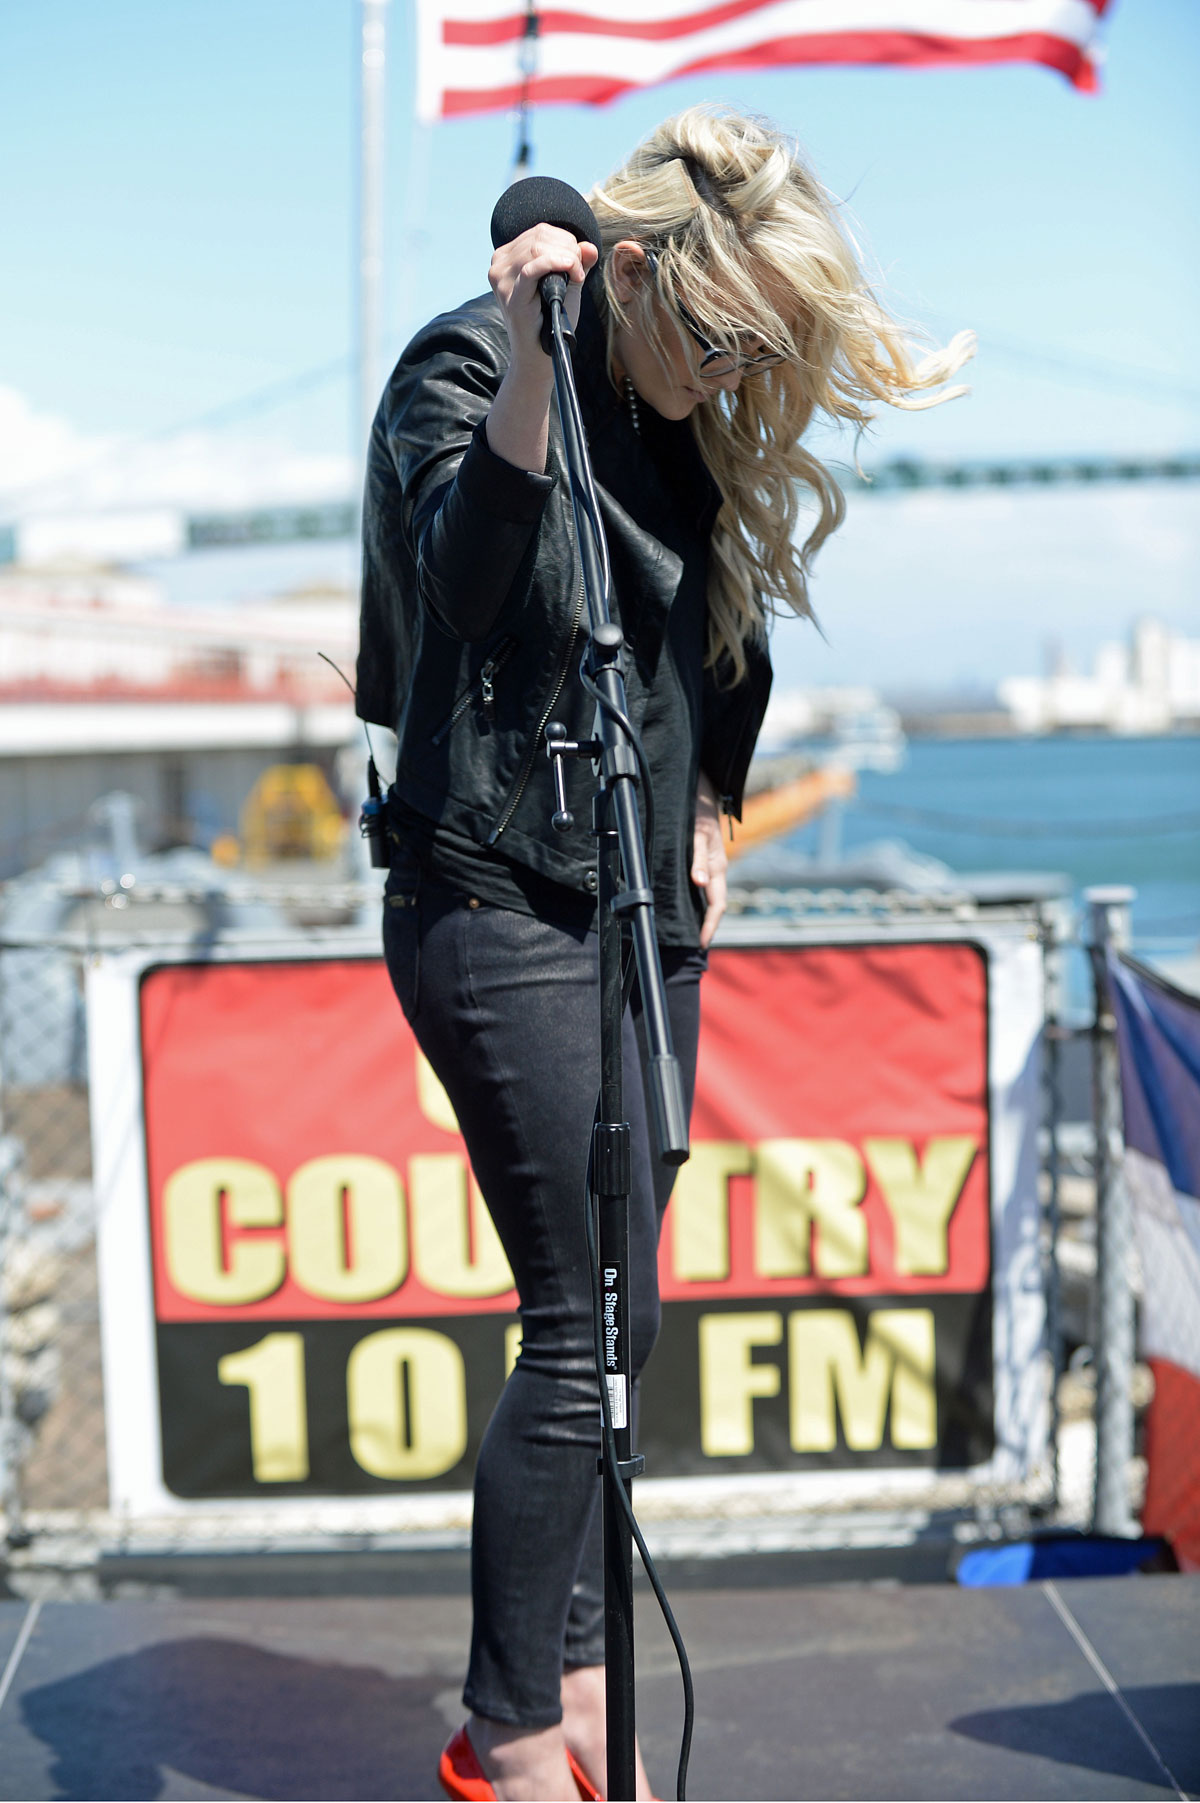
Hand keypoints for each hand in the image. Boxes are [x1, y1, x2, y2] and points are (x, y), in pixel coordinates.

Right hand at [486, 226, 597, 473]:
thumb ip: (577, 263)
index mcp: (508, 257)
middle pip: (540, 236)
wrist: (540, 357)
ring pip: (538, 248)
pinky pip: (532, 268)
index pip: (540, 231)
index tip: (578, 261)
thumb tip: (589, 245)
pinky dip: (555, 264)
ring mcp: (502, 280)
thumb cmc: (552, 322)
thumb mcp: (567, 286)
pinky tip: (572, 272)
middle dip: (568, 248)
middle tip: (579, 272)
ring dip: (566, 258)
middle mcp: (499, 265)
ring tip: (576, 278)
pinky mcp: (511, 296)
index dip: (565, 239)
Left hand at [692, 771, 727, 950]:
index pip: (717, 905)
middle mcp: (716, 870)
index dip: (710, 925)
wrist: (702, 793)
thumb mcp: (697, 835)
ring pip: (708, 897)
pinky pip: (702, 887)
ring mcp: (711, 866)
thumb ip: (698, 859)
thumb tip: (700, 882)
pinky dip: (696, 901)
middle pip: (715, 905)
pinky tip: (685, 907)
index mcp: (718, 868)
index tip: (701, 943)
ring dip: (701, 915)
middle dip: (707, 926)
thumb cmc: (699, 813)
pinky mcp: (703, 861)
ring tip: (690, 932)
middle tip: (695, 945)